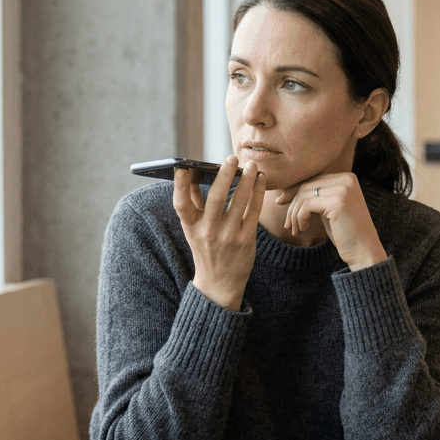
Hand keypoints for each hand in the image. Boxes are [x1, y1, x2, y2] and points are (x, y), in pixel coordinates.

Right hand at [172, 156, 265, 310]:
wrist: (220, 283)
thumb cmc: (206, 248)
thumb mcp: (193, 228)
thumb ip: (192, 201)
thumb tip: (190, 172)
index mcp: (191, 227)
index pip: (181, 204)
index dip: (180, 185)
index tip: (182, 166)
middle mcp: (208, 232)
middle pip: (215, 198)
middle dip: (224, 175)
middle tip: (232, 157)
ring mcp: (228, 237)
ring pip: (239, 202)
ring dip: (246, 180)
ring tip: (251, 165)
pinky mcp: (246, 240)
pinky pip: (253, 211)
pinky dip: (257, 193)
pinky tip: (260, 179)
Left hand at [275, 172, 386, 271]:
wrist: (364, 251)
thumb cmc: (345, 233)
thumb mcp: (329, 209)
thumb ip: (317, 196)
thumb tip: (286, 191)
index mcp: (347, 177)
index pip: (312, 179)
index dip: (293, 191)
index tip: (280, 203)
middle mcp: (347, 179)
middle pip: (306, 185)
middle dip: (292, 204)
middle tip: (288, 224)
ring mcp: (343, 189)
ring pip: (304, 195)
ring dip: (295, 214)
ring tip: (296, 230)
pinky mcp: (338, 202)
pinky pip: (306, 205)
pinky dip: (300, 218)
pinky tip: (304, 229)